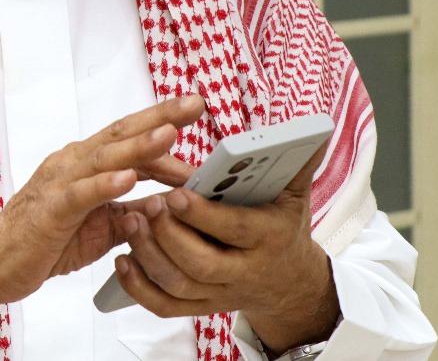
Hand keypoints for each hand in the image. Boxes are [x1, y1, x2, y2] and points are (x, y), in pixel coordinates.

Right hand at [0, 94, 204, 330]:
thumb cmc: (44, 240)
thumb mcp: (100, 227)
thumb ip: (131, 213)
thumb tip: (168, 207)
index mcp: (84, 164)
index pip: (129, 139)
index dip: (163, 126)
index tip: (195, 114)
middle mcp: (72, 164)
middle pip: (120, 135)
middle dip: (159, 118)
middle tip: (193, 103)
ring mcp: (59, 183)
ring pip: (103, 158)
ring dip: (138, 146)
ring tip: (168, 134)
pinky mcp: (48, 210)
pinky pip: (78, 194)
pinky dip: (103, 185)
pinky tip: (127, 179)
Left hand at [114, 146, 339, 354]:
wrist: (291, 283)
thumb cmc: (283, 228)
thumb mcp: (294, 196)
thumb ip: (297, 164)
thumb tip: (314, 131)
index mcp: (269, 239)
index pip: (234, 229)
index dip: (203, 214)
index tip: (175, 193)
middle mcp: (244, 272)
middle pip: (202, 264)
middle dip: (170, 235)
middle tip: (147, 204)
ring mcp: (220, 293)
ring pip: (179, 286)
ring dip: (150, 256)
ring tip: (130, 222)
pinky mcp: (200, 306)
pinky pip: (166, 306)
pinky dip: (140, 289)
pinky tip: (122, 261)